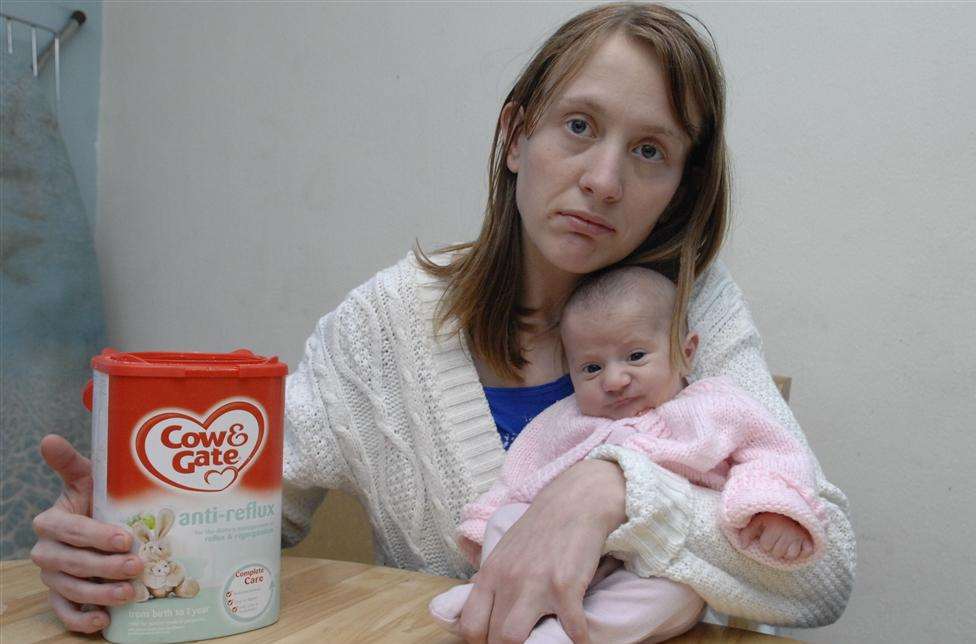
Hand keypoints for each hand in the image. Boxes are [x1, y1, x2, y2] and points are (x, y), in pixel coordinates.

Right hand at [30, 435, 142, 632]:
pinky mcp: (61, 597)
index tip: (124, 539)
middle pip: (72, 563)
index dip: (95, 536)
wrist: (99, 524)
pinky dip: (82, 620)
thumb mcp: (88, 479)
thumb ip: (70, 463)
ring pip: (71, 589)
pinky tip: (104, 621)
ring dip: (100, 594)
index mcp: (51, 522)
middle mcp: (47, 551)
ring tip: (129, 593)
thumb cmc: (95, 500)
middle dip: (105, 566)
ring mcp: (53, 577)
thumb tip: (49, 439)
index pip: (69, 530)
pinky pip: (65, 614)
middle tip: (137, 565)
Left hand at [457, 459, 626, 643]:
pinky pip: (571, 631)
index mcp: (490, 575)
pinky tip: (583, 641)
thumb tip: (477, 601)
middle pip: (494, 638)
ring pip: (515, 639)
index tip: (493, 643)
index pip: (470, 625)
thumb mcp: (505, 551)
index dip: (478, 643)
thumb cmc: (540, 528)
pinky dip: (579, 642)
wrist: (574, 503)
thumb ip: (491, 578)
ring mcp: (536, 586)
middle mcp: (508, 582)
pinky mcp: (566, 588)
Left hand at [739, 512, 812, 560]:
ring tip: (786, 540)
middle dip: (775, 547)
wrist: (791, 505)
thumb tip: (742, 546)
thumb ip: (747, 532)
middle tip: (777, 536)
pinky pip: (806, 553)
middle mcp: (787, 531)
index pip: (766, 546)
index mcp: (774, 526)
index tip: (768, 533)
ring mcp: (800, 535)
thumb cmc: (772, 515)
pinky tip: (798, 544)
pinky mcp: (810, 538)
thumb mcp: (757, 520)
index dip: (765, 541)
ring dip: (787, 550)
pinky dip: (803, 551)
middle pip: (777, 553)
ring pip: (790, 555)